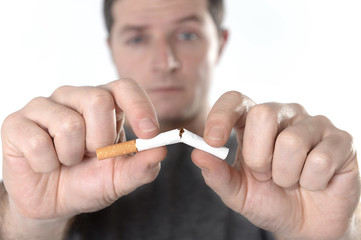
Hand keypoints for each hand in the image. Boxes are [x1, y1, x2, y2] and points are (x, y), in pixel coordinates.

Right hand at [1, 79, 165, 220]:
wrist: (53, 203)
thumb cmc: (89, 182)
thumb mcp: (120, 179)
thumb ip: (142, 166)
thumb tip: (161, 150)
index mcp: (105, 104)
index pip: (125, 87)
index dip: (140, 106)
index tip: (149, 133)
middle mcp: (75, 97)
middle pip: (99, 100)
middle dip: (101, 140)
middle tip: (92, 155)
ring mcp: (44, 107)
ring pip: (69, 124)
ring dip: (73, 155)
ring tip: (67, 160)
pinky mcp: (17, 123)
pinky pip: (37, 141)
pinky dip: (46, 164)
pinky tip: (45, 164)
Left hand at [192, 91, 359, 239]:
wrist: (305, 225)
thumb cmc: (269, 201)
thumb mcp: (237, 192)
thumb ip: (216, 174)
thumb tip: (197, 153)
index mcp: (253, 123)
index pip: (236, 99)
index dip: (221, 115)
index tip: (212, 141)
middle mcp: (283, 115)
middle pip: (263, 114)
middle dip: (258, 156)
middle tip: (265, 175)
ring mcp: (313, 125)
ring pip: (291, 141)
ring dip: (286, 175)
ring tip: (291, 181)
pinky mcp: (340, 140)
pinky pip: (320, 159)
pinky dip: (312, 182)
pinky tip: (314, 182)